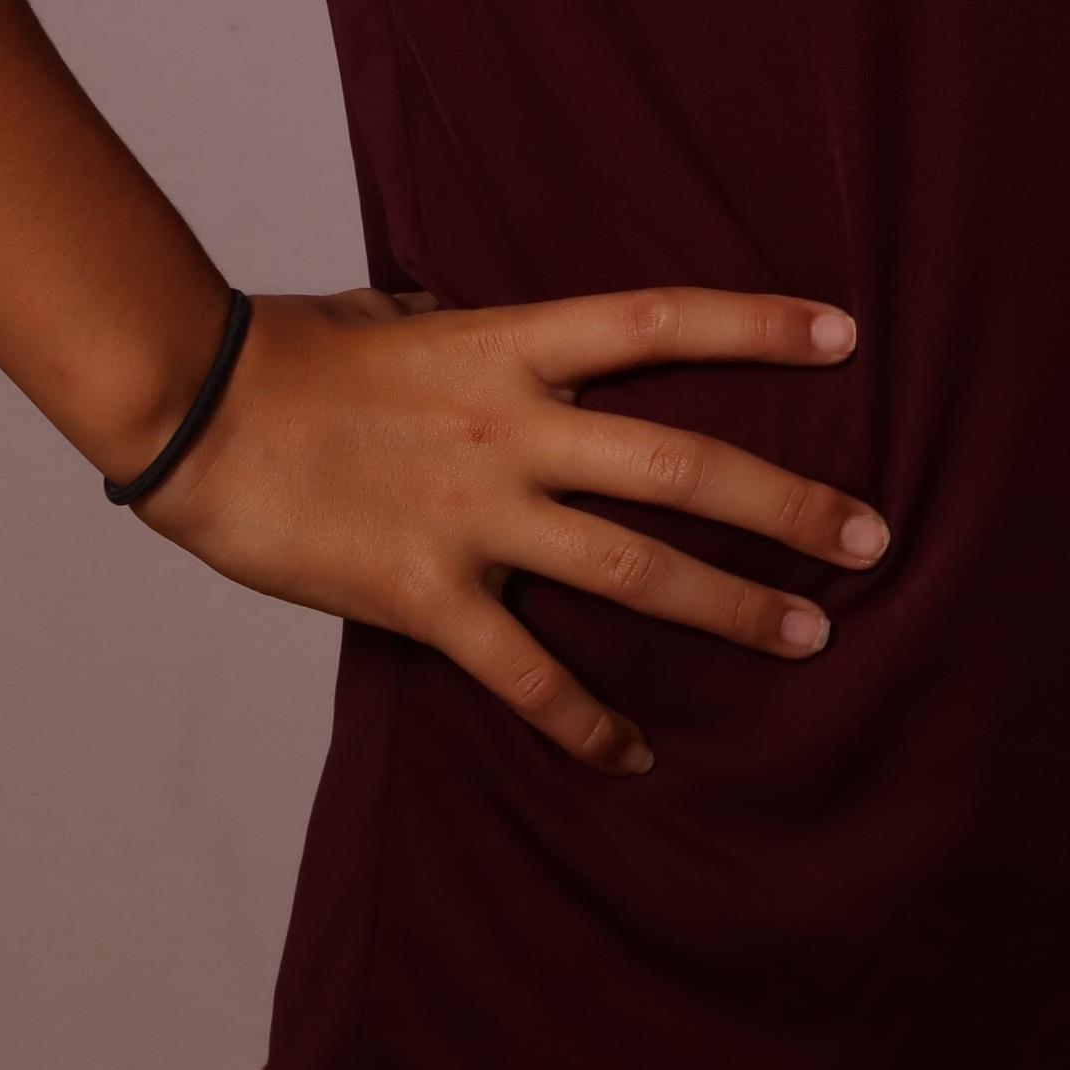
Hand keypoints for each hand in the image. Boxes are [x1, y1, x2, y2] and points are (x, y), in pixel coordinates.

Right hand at [139, 280, 885, 770]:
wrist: (197, 411)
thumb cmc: (293, 353)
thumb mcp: (400, 314)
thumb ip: (471, 329)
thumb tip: (503, 332)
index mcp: (510, 344)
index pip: (659, 323)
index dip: (756, 327)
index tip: (845, 338)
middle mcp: (513, 427)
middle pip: (682, 463)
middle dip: (786, 504)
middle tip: (872, 536)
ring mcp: (475, 514)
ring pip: (632, 567)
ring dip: (730, 606)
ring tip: (809, 638)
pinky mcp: (425, 594)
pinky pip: (525, 671)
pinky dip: (585, 721)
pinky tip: (632, 756)